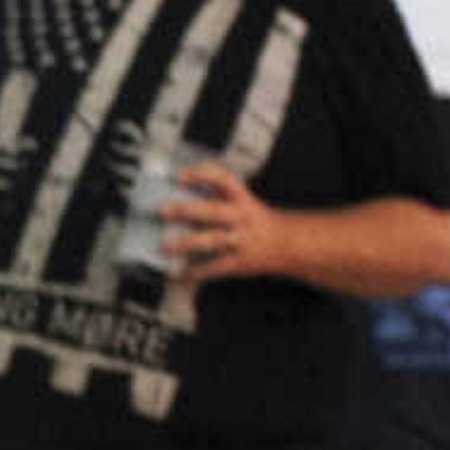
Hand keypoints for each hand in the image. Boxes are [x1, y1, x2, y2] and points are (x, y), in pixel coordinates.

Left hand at [161, 163, 289, 282]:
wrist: (288, 244)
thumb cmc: (255, 221)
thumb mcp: (243, 203)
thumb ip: (217, 199)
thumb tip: (177, 199)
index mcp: (242, 199)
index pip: (223, 180)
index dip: (201, 175)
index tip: (179, 175)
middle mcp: (242, 217)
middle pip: (213, 211)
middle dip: (186, 211)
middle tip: (162, 210)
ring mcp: (241, 241)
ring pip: (212, 240)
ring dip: (186, 243)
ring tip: (165, 246)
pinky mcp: (239, 262)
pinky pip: (215, 267)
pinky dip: (195, 272)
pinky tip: (178, 274)